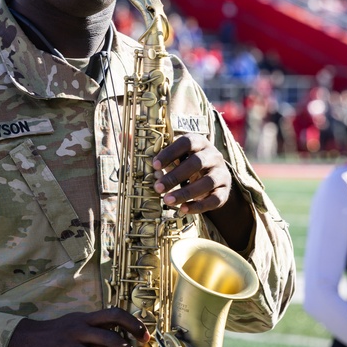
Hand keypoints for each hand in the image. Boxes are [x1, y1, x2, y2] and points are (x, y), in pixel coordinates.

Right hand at [5, 309, 149, 346]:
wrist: (21, 340)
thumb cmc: (54, 333)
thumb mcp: (75, 323)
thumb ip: (96, 329)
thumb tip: (125, 337)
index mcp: (84, 319)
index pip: (114, 314)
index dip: (133, 324)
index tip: (147, 338)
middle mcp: (77, 331)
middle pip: (111, 340)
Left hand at [153, 133, 253, 249]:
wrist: (211, 178)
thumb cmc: (184, 163)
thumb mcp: (171, 155)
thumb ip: (148, 147)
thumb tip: (122, 136)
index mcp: (197, 142)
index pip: (186, 142)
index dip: (170, 153)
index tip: (154, 165)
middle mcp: (212, 155)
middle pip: (197, 163)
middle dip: (175, 176)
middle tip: (157, 188)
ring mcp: (221, 173)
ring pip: (207, 182)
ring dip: (186, 192)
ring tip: (167, 201)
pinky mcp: (224, 191)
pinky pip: (215, 199)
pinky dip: (199, 206)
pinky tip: (183, 210)